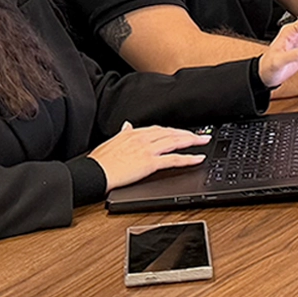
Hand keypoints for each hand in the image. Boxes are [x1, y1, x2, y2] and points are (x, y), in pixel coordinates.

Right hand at [88, 122, 209, 190]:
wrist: (93, 172)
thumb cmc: (98, 161)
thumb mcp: (110, 141)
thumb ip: (122, 132)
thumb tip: (127, 125)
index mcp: (133, 133)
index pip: (158, 129)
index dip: (172, 131)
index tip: (182, 132)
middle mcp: (142, 138)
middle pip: (170, 133)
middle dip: (188, 133)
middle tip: (201, 135)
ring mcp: (147, 150)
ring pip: (175, 142)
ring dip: (192, 141)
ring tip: (204, 142)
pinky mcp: (149, 163)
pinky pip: (173, 159)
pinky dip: (188, 158)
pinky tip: (198, 158)